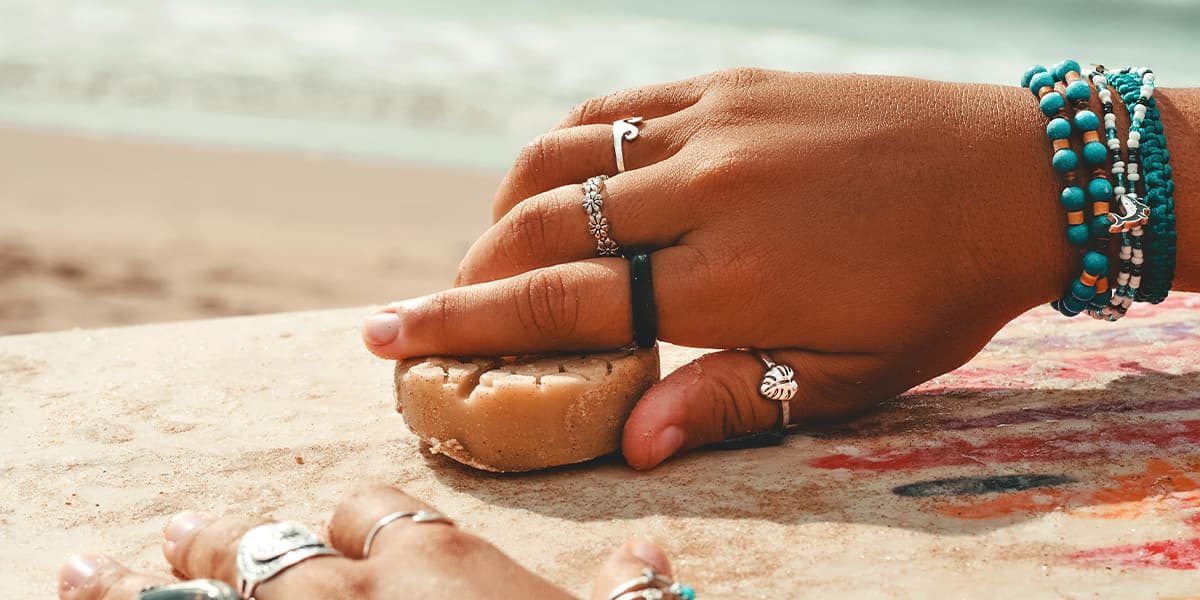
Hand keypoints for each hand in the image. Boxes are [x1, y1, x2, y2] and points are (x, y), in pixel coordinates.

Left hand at [57, 485, 677, 599]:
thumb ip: (628, 590)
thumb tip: (651, 554)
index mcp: (444, 565)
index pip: (380, 514)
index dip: (353, 520)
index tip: (337, 529)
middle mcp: (362, 590)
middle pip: (283, 546)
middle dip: (233, 539)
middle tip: (186, 531)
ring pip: (226, 589)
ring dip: (174, 575)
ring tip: (130, 561)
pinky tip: (108, 595)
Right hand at [362, 68, 1072, 467]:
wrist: (1020, 173)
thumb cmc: (938, 292)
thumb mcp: (850, 376)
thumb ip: (733, 400)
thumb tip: (635, 444)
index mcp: (731, 276)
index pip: (563, 305)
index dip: (460, 324)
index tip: (385, 335)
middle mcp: (705, 187)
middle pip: (540, 227)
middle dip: (463, 271)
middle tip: (429, 307)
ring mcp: (713, 121)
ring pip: (560, 152)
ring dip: (503, 205)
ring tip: (491, 253)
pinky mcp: (729, 81)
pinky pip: (613, 105)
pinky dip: (563, 146)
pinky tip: (557, 183)